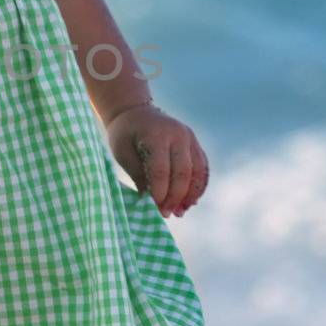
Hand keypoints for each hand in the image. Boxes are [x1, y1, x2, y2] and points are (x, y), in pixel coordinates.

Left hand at [106, 102, 209, 217]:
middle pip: (183, 171)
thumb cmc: (125, 134)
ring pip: (198, 170)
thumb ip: (138, 175)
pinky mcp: (195, 143)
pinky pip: (202, 167)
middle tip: (167, 214)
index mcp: (156, 135)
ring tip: (181, 212)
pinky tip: (190, 201)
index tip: (156, 209)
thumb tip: (150, 203)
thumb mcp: (123, 153)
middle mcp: (178, 134)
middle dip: (176, 196)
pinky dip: (198, 186)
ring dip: (191, 194)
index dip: (160, 192)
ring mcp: (190, 137)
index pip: (161, 169)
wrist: (136, 111)